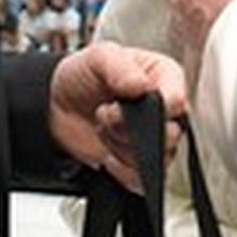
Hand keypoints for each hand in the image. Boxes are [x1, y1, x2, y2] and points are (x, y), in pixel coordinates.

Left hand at [50, 42, 185, 191]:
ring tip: (103, 128)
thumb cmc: (84, 75)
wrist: (59, 104)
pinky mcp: (139, 163)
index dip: (156, 107)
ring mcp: (153, 139)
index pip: (177, 100)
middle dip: (129, 129)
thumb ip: (120, 66)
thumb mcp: (98, 57)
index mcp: (164, 77)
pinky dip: (120, 171)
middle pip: (169, 134)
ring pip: (155, 160)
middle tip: (106, 113)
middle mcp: (164, 110)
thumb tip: (141, 84)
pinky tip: (106, 153)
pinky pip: (141, 180)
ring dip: (120, 148)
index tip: (128, 102)